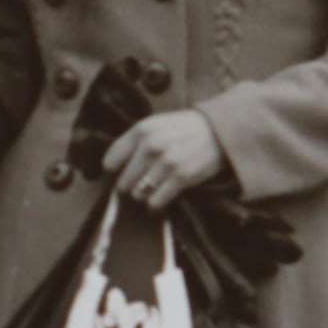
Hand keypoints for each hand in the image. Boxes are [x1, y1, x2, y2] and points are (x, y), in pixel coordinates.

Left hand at [103, 110, 224, 210]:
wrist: (217, 130)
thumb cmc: (182, 129)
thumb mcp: (155, 124)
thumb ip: (134, 141)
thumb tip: (111, 166)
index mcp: (141, 130)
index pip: (110, 160)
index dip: (114, 170)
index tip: (119, 173)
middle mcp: (150, 145)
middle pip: (123, 182)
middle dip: (129, 186)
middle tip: (139, 184)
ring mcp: (166, 162)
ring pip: (138, 194)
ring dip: (143, 195)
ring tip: (152, 189)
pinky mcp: (181, 177)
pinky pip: (156, 201)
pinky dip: (155, 203)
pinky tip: (160, 198)